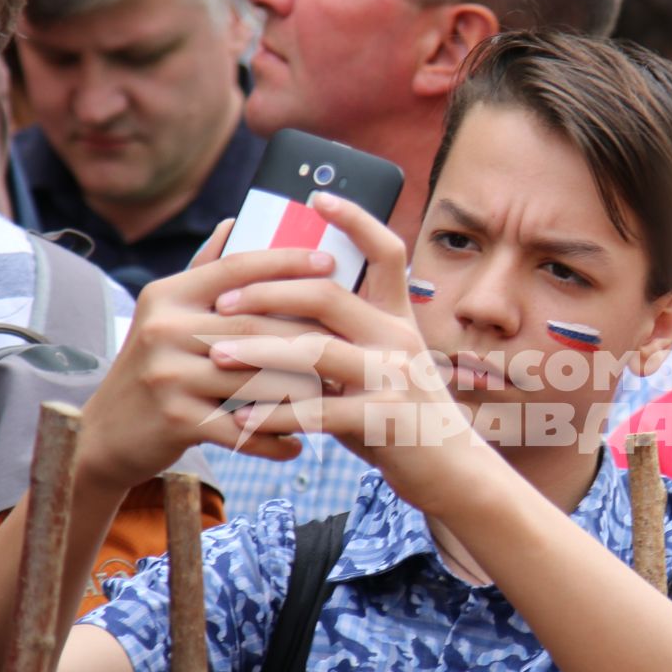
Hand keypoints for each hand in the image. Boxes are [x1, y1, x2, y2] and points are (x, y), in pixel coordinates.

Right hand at [78, 220, 340, 491]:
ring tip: (334, 394)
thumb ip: (206, 271)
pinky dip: (272, 439)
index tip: (330, 262)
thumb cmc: (152, 368)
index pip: (237, 268)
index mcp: (168, 295)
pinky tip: (298, 444)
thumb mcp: (168, 315)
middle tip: (349, 340)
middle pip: (255, 324)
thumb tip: (236, 221)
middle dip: (307, 335)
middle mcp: (164, 328)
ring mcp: (167, 375)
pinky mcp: (174, 420)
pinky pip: (240, 428)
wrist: (103, 434)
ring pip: (255, 378)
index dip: (287, 261)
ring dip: (299, 391)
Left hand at [206, 192, 495, 514]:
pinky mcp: (385, 421)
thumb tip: (283, 314)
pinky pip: (318, 412)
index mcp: (399, 319)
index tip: (316, 198)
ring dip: (258, 353)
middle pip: (327, 295)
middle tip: (221, 302)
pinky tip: (242, 420)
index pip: (386, 252)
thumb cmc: (404, 417)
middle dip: (267, 293)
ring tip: (216, 356)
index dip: (355, 220)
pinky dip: (275, 415)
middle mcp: (398, 339)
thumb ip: (344, 341)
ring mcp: (394, 379)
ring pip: (314, 353)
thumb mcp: (382, 368)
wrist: (455, 473)